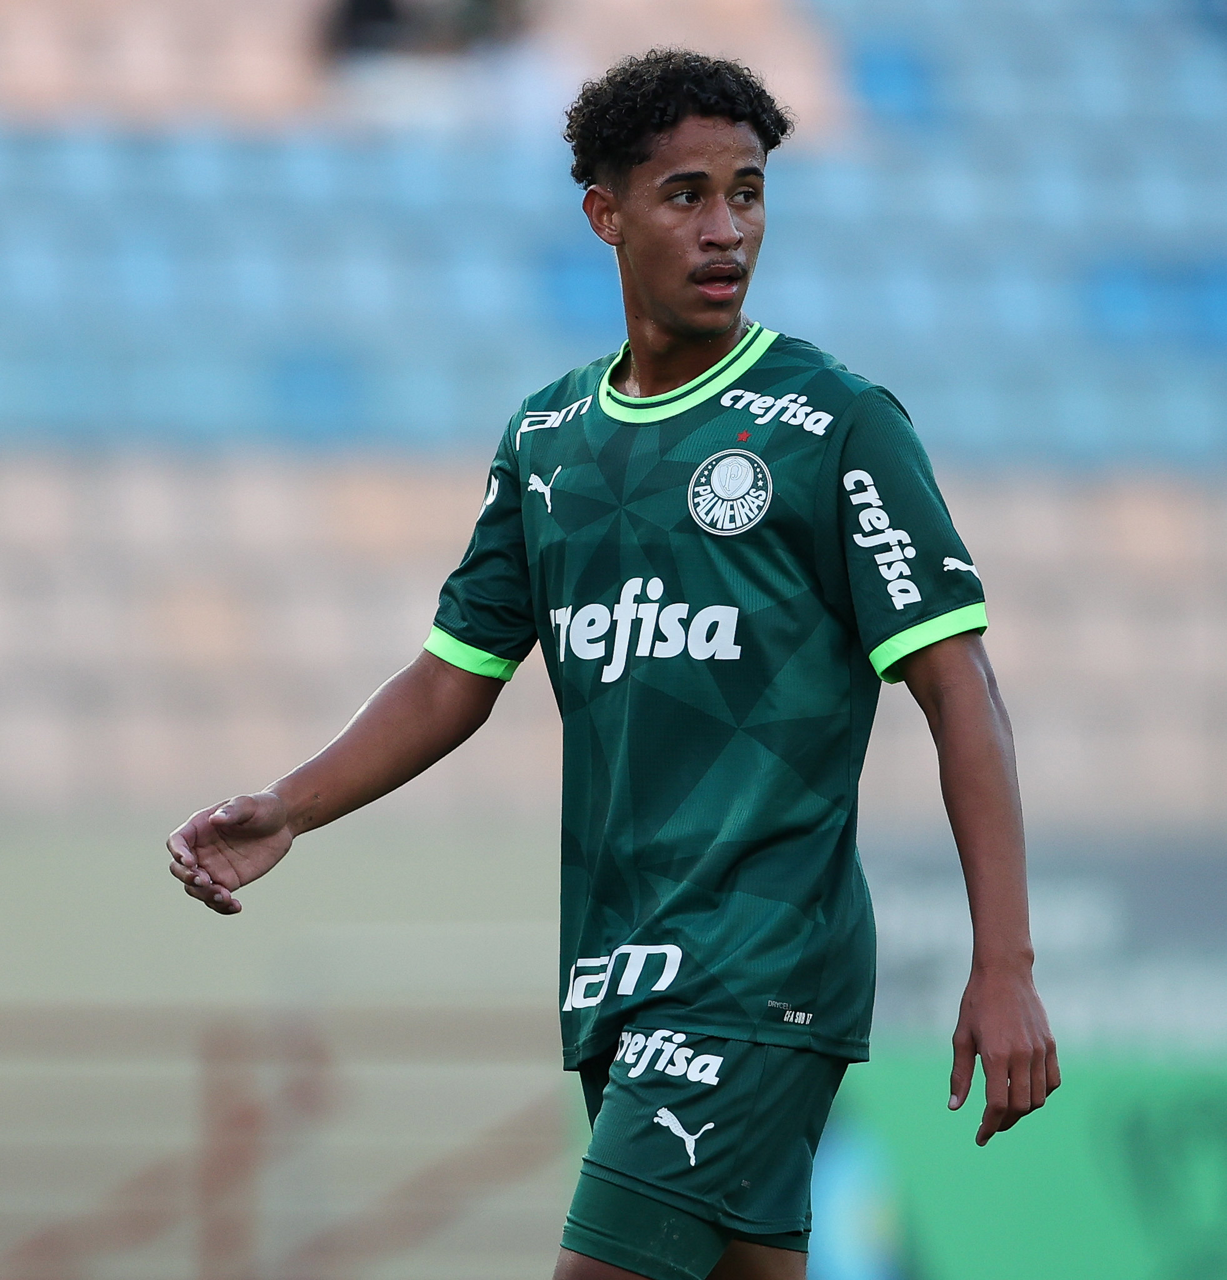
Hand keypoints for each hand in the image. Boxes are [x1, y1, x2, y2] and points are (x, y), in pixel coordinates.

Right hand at [167, 793, 292, 914]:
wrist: (283, 824)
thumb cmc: (263, 808)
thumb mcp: (250, 805)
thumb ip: (233, 811)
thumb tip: (215, 819)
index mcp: (199, 828)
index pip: (177, 841)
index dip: (178, 853)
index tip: (190, 862)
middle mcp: (200, 850)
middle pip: (179, 869)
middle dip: (188, 877)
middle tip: (206, 881)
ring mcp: (212, 868)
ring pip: (195, 888)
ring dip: (205, 895)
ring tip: (226, 896)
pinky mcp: (228, 881)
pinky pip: (217, 899)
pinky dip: (222, 907)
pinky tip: (235, 906)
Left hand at [949, 964, 1059, 1145]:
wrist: (1004, 973)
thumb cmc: (977, 1003)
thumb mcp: (961, 1036)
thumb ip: (960, 1073)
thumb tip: (955, 1107)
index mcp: (996, 1055)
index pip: (997, 1105)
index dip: (989, 1126)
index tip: (981, 1137)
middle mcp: (1022, 1056)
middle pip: (1019, 1106)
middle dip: (1004, 1122)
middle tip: (990, 1126)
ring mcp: (1040, 1051)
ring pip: (1038, 1098)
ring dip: (1022, 1111)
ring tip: (1006, 1111)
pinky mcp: (1051, 1045)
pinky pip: (1052, 1082)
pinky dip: (1041, 1094)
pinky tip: (1026, 1094)